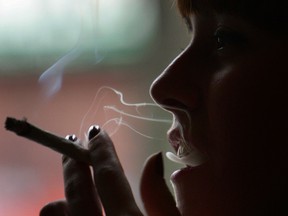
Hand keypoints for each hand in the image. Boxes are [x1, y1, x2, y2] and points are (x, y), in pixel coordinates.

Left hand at [39, 127, 180, 215]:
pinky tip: (66, 207)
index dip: (101, 151)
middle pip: (78, 192)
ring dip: (63, 193)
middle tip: (73, 141)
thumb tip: (153, 159)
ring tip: (70, 179)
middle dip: (74, 163)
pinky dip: (60, 213)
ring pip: (58, 212)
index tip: (95, 132)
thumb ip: (162, 198)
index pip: (109, 177)